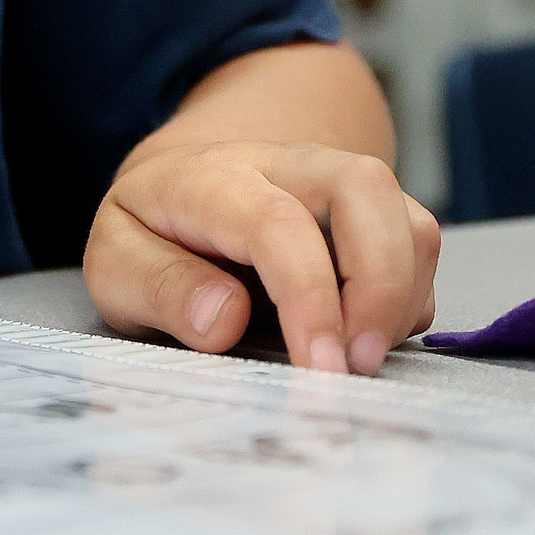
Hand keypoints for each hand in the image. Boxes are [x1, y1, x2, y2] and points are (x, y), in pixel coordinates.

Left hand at [83, 139, 438, 375]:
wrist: (182, 180)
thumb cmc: (152, 231)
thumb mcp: (115, 265)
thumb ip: (159, 289)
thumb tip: (224, 321)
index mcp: (213, 178)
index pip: (276, 222)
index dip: (308, 296)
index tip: (319, 368)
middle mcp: (287, 165)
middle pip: (363, 188)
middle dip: (379, 283)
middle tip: (356, 366)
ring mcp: (337, 183)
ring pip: (405, 215)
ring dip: (401, 296)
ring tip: (359, 359)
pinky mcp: (372, 212)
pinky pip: (418, 248)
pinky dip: (410, 299)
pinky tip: (363, 337)